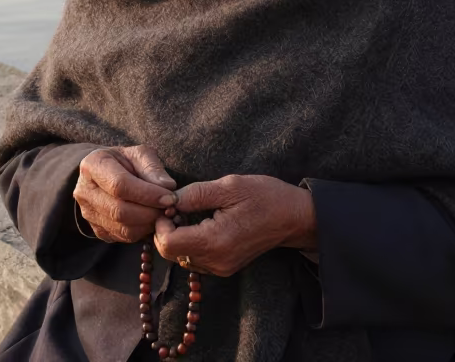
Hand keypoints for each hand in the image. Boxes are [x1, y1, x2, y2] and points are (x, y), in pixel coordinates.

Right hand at [74, 145, 176, 243]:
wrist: (107, 174)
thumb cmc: (126, 161)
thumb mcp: (139, 154)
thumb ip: (153, 168)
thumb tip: (168, 187)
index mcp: (93, 165)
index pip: (120, 185)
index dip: (148, 194)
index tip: (170, 198)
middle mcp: (85, 191)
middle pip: (120, 211)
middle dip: (150, 213)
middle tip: (170, 209)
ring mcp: (88, 213)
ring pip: (122, 228)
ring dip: (148, 224)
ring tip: (162, 213)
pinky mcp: (97, 230)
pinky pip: (122, 237)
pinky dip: (141, 232)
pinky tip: (150, 220)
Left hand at [153, 174, 316, 276]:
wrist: (293, 217)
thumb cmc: (264, 196)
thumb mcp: (228, 186)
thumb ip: (193, 194)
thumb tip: (167, 201)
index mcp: (214, 241)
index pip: (167, 243)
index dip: (161, 223)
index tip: (171, 205)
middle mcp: (216, 261)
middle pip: (170, 253)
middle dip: (166, 230)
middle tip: (178, 208)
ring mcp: (221, 268)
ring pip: (180, 257)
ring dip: (177, 237)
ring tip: (191, 214)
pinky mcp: (225, 268)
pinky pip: (195, 259)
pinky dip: (189, 243)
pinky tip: (201, 224)